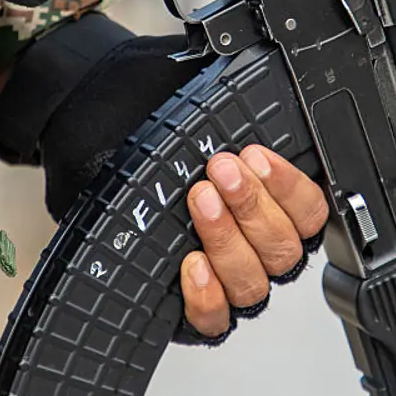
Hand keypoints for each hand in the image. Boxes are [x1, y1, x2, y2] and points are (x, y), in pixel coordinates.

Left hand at [0, 12, 330, 346]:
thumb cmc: (139, 126)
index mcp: (271, 198)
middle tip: (219, 172)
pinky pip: (216, 320)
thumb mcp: (188, 107)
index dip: (289, 187)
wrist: (86, 138)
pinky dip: (208, 296)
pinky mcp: (191, 306)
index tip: (255, 156)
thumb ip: (226, 109)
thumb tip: (246, 76)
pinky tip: (191, 264)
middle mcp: (256, 244)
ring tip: (198, 203)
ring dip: (229, 240)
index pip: (310, 210)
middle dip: (253, 207)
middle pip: (284, 248)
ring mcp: (226, 277)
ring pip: (255, 283)